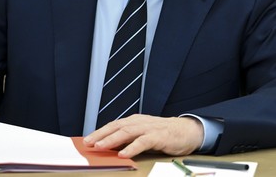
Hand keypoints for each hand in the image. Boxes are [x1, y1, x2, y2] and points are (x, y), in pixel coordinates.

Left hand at [83, 114, 202, 157]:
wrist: (189, 131)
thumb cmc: (165, 134)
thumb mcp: (144, 135)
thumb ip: (129, 139)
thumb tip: (111, 147)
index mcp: (135, 121)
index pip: (114, 125)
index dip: (100, 131)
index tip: (87, 140)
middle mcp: (141, 122)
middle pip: (117, 127)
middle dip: (101, 134)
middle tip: (88, 143)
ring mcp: (150, 128)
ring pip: (128, 132)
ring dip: (112, 139)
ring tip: (101, 147)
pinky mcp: (160, 136)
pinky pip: (143, 141)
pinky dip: (132, 147)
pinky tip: (124, 153)